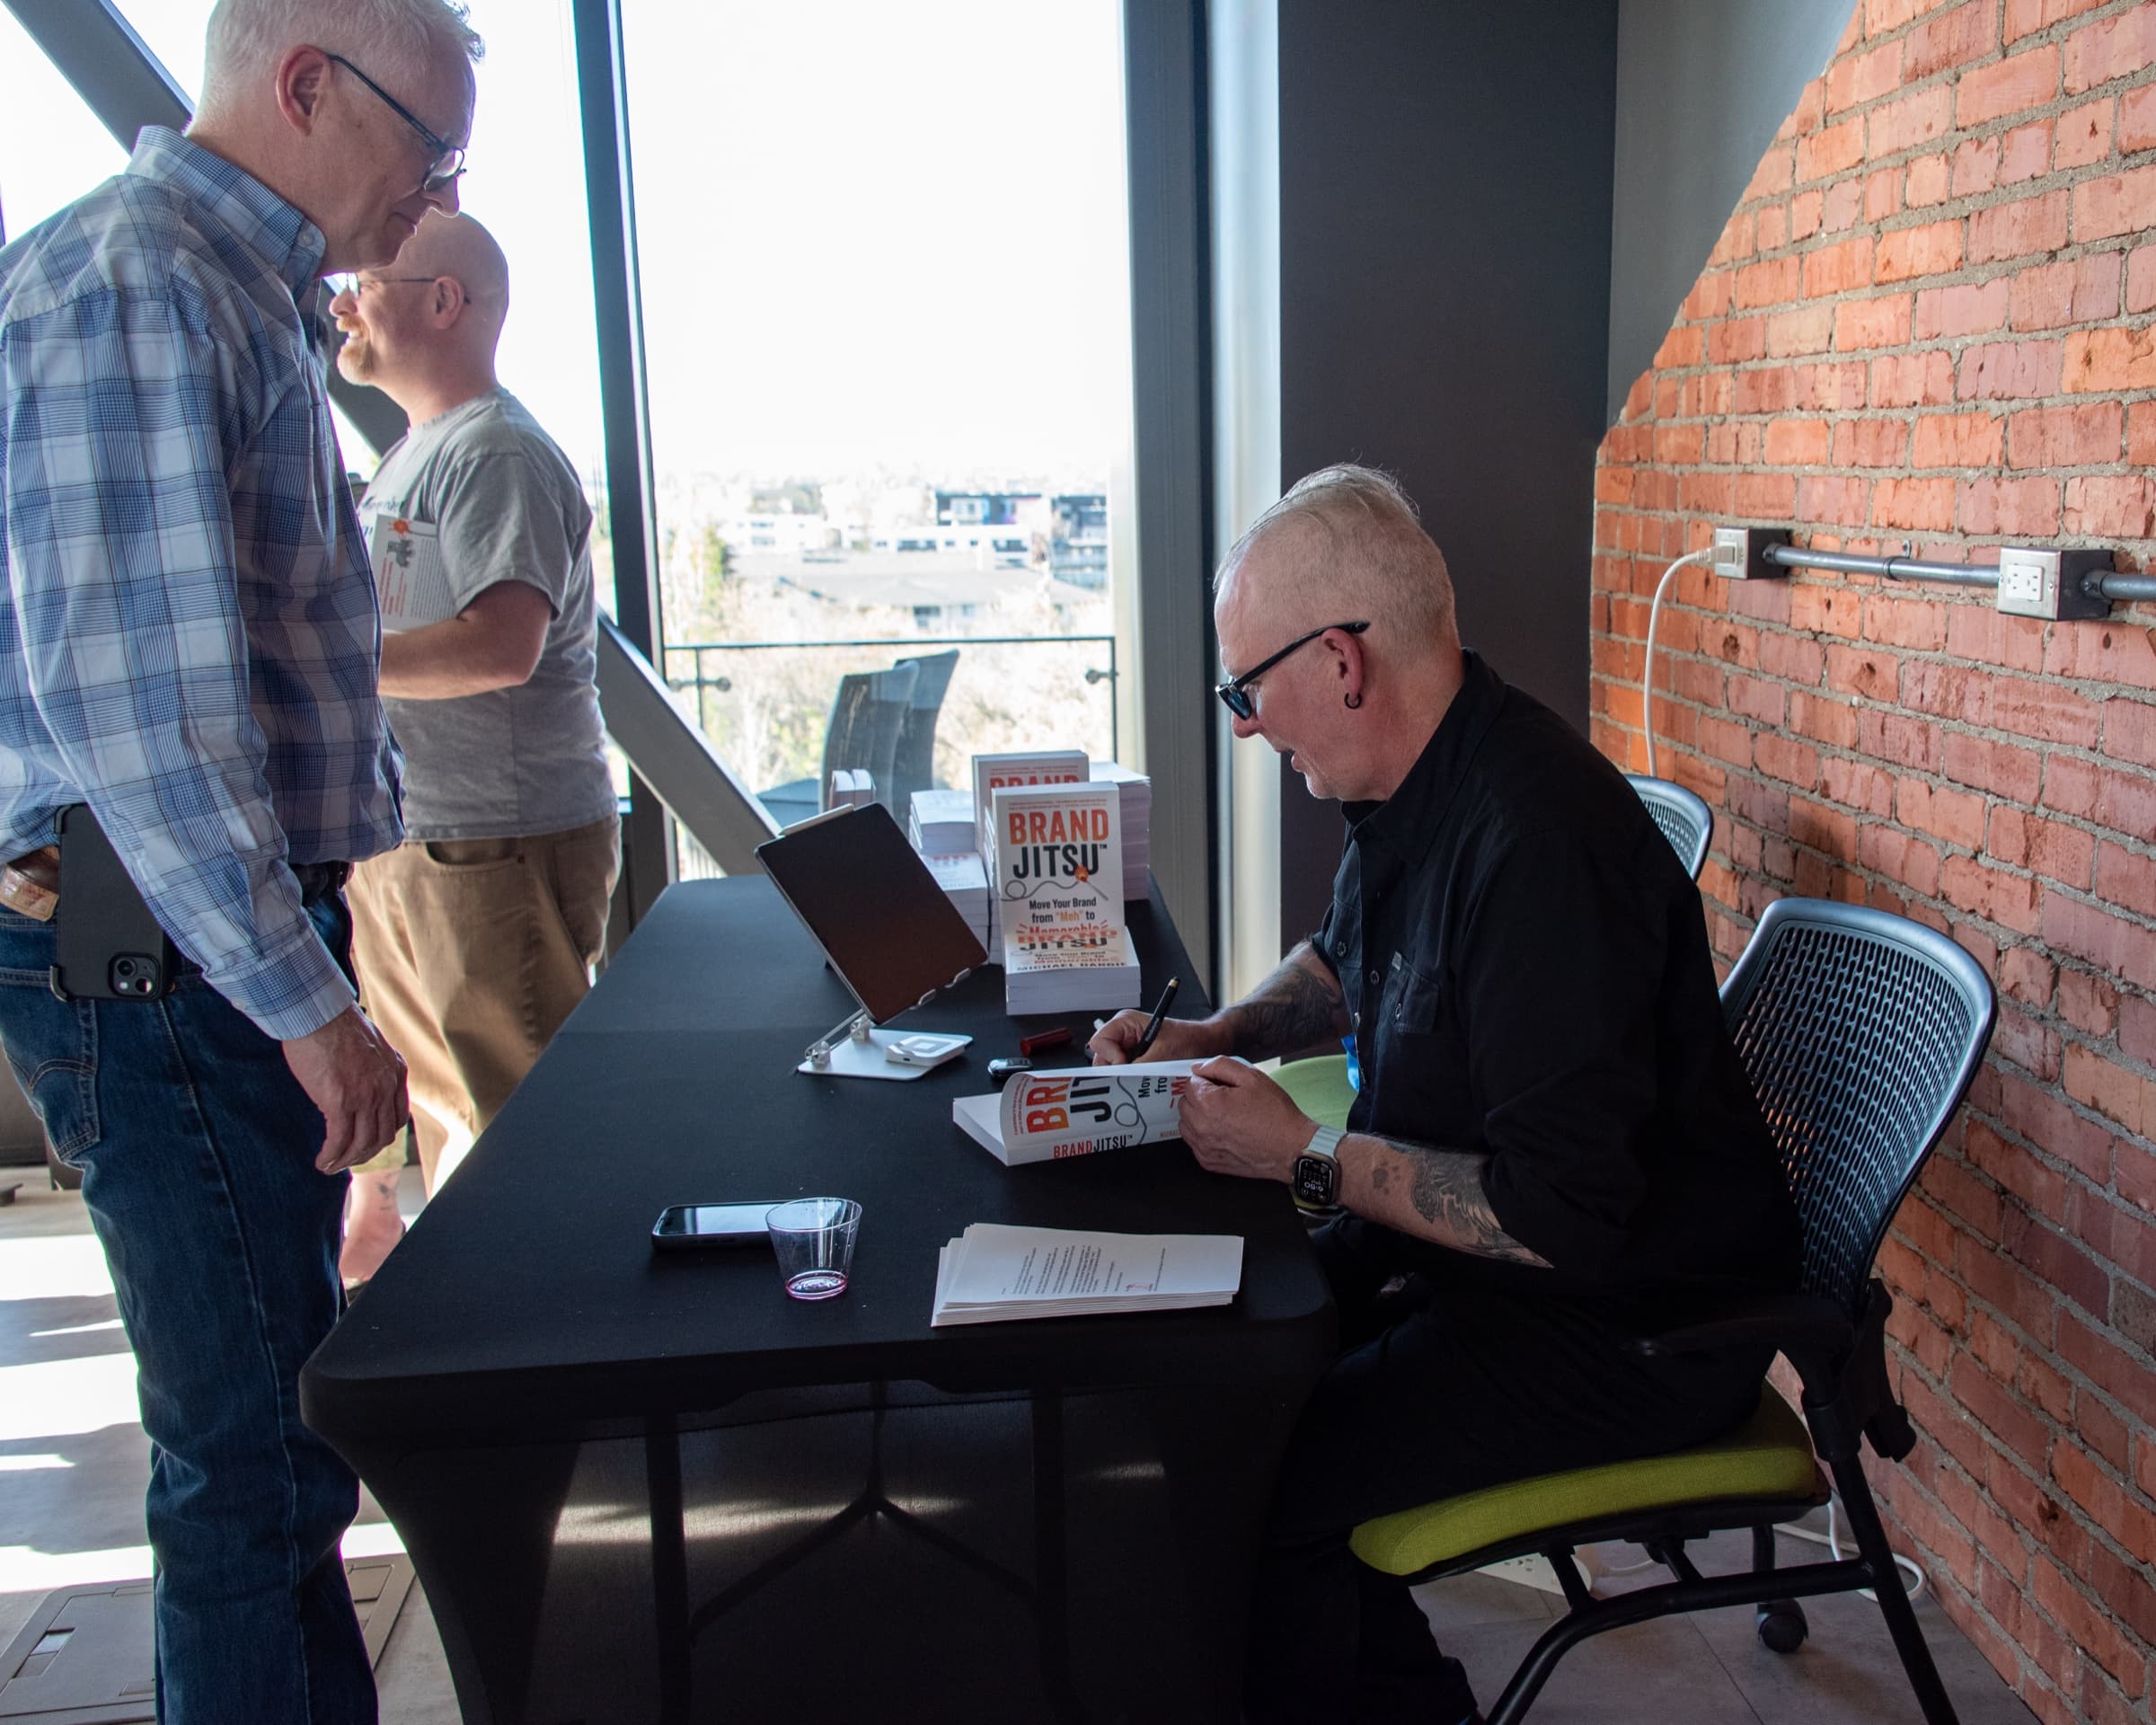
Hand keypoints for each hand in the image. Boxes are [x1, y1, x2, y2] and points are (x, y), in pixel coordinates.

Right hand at [282, 1006, 409, 1174]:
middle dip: (365, 1154)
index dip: (382, 1135)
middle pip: (383, 1135)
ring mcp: (364, 1096)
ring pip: (362, 1143)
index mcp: (395, 1072)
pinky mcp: (339, 1102)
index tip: (367, 1143)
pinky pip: (339, 1140)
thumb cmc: (334, 1024)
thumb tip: (359, 1080)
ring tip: (331, 1166)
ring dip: (346, 1160)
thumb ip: (372, 1066)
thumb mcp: (368, 1045)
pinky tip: (322, 1161)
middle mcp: (385, 1086)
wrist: (317, 1012)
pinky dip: (331, 1156)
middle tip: (348, 1161)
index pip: (397, 1116)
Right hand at [1088, 1011, 1229, 1065]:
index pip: (1099, 1041)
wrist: (1204, 1044)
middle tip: (1132, 1075)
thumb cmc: (1188, 1040)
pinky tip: (1144, 1079)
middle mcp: (1123, 1033)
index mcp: (1126, 1022)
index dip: (1109, 1056)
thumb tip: (1121, 1078)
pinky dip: (1130, 1078)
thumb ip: (1138, 1065)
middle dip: (1115, 1069)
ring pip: (1110, 1067)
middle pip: (1101, 1056)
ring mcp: (1127, 1046)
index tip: (1124, 1065)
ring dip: (1124, 1075)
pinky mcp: (1133, 1058)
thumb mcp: (1163, 1054)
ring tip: (1142, 1076)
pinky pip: (1122, 1071)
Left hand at [1177, 1057, 1314, 1183]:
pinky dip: (1204, 1135)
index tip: (1225, 1086)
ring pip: (1186, 1123)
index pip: (1191, 1083)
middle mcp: (1200, 1127)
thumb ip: (1220, 1066)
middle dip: (1201, 1097)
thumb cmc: (1275, 1113)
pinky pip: (1194, 1142)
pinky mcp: (1208, 1162)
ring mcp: (1203, 1147)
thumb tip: (1198, 1069)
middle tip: (1226, 1100)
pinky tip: (1225, 1132)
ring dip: (1199, 1116)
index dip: (1209, 1080)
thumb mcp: (1252, 1077)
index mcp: (1208, 1103)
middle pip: (1185, 1103)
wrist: (1291, 1149)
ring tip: (1225, 1116)